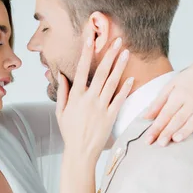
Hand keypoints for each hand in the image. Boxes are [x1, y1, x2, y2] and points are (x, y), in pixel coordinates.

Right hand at [56, 32, 133, 160]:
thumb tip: (62, 75)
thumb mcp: (60, 112)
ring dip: (120, 66)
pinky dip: (125, 88)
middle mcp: (89, 99)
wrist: (80, 152)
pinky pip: (119, 99)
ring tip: (126, 52)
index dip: (86, 53)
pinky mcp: (111, 117)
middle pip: (101, 72)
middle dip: (109, 55)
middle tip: (117, 41)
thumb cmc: (69, 132)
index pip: (81, 70)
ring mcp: (101, 108)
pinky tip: (131, 78)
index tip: (90, 39)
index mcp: (76, 97)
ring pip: (112, 83)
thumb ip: (62, 92)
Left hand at [143, 61, 192, 145]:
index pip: (165, 114)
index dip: (156, 127)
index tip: (148, 139)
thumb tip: (145, 117)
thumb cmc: (185, 82)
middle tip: (160, 144)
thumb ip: (158, 102)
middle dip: (168, 131)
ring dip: (185, 130)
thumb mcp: (169, 87)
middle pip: (178, 118)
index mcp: (178, 95)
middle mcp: (191, 101)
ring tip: (176, 140)